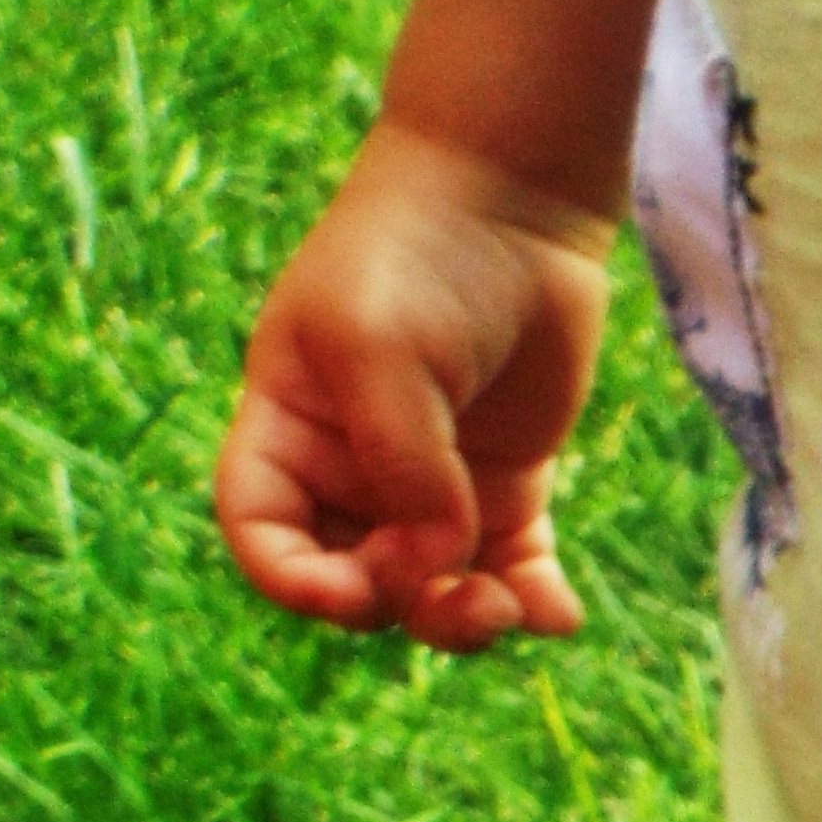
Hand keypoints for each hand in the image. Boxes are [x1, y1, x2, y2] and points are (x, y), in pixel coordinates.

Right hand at [215, 120, 614, 652]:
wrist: (513, 201)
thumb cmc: (415, 256)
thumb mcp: (379, 349)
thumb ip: (401, 464)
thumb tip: (442, 563)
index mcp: (289, 432)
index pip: (263, 534)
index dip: (292, 582)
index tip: (348, 591)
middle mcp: (350, 471)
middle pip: (354, 580)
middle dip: (397, 605)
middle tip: (451, 589)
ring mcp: (431, 485)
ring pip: (433, 591)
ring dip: (465, 621)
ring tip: (509, 609)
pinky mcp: (506, 487)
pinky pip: (511, 570)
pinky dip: (534, 604)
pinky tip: (558, 615)